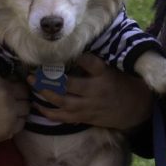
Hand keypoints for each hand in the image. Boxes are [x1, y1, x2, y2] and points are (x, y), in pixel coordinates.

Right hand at [0, 74, 28, 165]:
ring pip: (26, 108)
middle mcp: (6, 95)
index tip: (9, 90)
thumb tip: (12, 69)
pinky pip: (22, 123)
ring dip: (20, 109)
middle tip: (10, 101)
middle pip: (25, 93)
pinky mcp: (10, 128)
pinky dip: (16, 123)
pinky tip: (4, 122)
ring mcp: (9, 112)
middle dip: (20, 97)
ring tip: (7, 112)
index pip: (18, 80)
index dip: (14, 85)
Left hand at [30, 54, 153, 130]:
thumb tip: (73, 48)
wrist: (133, 108)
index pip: (90, 62)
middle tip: (34, 70)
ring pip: (62, 101)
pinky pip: (63, 117)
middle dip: (49, 77)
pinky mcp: (84, 117)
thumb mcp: (112, 68)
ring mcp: (88, 105)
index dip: (77, 56)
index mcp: (103, 74)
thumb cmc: (119, 83)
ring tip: (32, 83)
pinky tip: (37, 105)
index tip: (64, 50)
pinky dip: (48, 112)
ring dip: (44, 93)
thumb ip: (94, 62)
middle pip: (68, 84)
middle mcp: (95, 90)